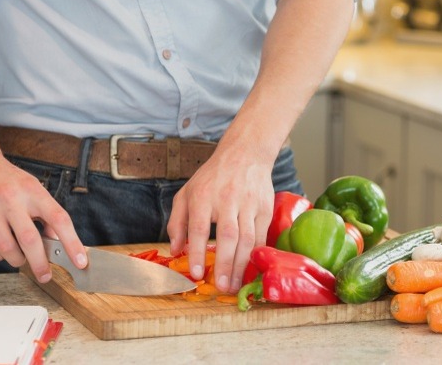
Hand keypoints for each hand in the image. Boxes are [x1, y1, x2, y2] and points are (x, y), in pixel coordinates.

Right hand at [0, 153, 87, 282]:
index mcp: (33, 191)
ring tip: (21, 257)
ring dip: (17, 259)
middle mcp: (11, 199)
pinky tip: (1, 251)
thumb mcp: (34, 189)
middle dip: (40, 263)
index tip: (80, 261)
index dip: (72, 242)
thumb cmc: (8, 179)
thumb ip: (47, 213)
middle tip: (46, 275)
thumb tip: (58, 240)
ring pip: (6, 247)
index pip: (59, 219)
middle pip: (30, 239)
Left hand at [167, 146, 273, 292]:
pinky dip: (256, 255)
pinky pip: (261, 236)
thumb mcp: (186, 193)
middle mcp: (227, 199)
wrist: (245, 154)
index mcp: (203, 196)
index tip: (198, 273)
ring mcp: (248, 204)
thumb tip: (176, 251)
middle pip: (228, 236)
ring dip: (242, 265)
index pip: (200, 228)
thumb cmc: (212, 178)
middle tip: (222, 287)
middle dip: (226, 264)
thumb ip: (177, 223)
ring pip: (248, 239)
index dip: (199, 252)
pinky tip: (250, 270)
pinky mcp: (265, 209)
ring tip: (235, 285)